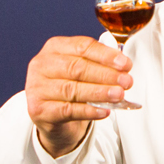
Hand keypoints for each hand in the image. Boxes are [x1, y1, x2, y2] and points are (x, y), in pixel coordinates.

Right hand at [24, 37, 132, 156]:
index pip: (82, 47)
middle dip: (105, 75)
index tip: (125, 64)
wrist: (53, 115)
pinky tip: (104, 111)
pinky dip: (88, 110)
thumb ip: (99, 63)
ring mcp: (37, 87)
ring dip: (99, 92)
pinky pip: (67, 110)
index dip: (106, 55)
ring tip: (118, 95)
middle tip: (126, 81)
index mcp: (55, 47)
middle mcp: (42, 64)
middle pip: (77, 68)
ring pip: (72, 89)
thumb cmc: (71, 86)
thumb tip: (123, 64)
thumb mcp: (82, 69)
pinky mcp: (38, 109)